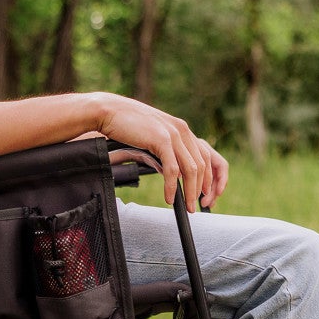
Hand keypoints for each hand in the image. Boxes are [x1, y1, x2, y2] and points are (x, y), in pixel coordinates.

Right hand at [90, 93, 218, 210]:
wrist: (110, 111)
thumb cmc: (127, 125)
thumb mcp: (154, 137)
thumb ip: (166, 152)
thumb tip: (173, 173)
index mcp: (182, 129)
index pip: (205, 156)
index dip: (208, 177)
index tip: (203, 192)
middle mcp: (182, 130)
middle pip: (201, 164)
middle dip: (201, 188)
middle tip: (195, 206)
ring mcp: (173, 134)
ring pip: (191, 169)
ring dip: (191, 191)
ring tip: (187, 206)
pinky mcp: (161, 140)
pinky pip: (172, 169)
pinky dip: (172, 187)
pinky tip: (169, 198)